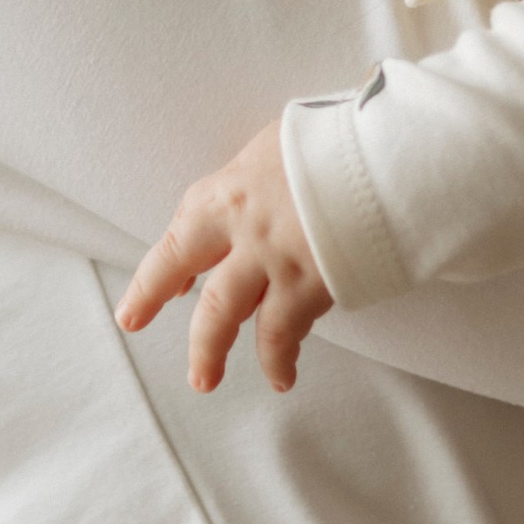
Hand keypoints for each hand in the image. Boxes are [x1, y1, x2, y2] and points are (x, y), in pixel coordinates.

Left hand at [119, 122, 334, 393]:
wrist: (387, 157)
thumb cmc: (337, 144)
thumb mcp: (275, 149)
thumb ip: (251, 186)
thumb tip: (241, 216)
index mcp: (226, 193)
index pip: (179, 235)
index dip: (160, 270)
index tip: (153, 292)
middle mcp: (240, 229)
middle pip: (182, 270)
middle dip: (153, 299)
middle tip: (137, 325)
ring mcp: (272, 261)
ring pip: (225, 317)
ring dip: (210, 352)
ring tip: (204, 378)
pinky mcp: (309, 286)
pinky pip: (283, 334)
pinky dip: (279, 358)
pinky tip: (281, 376)